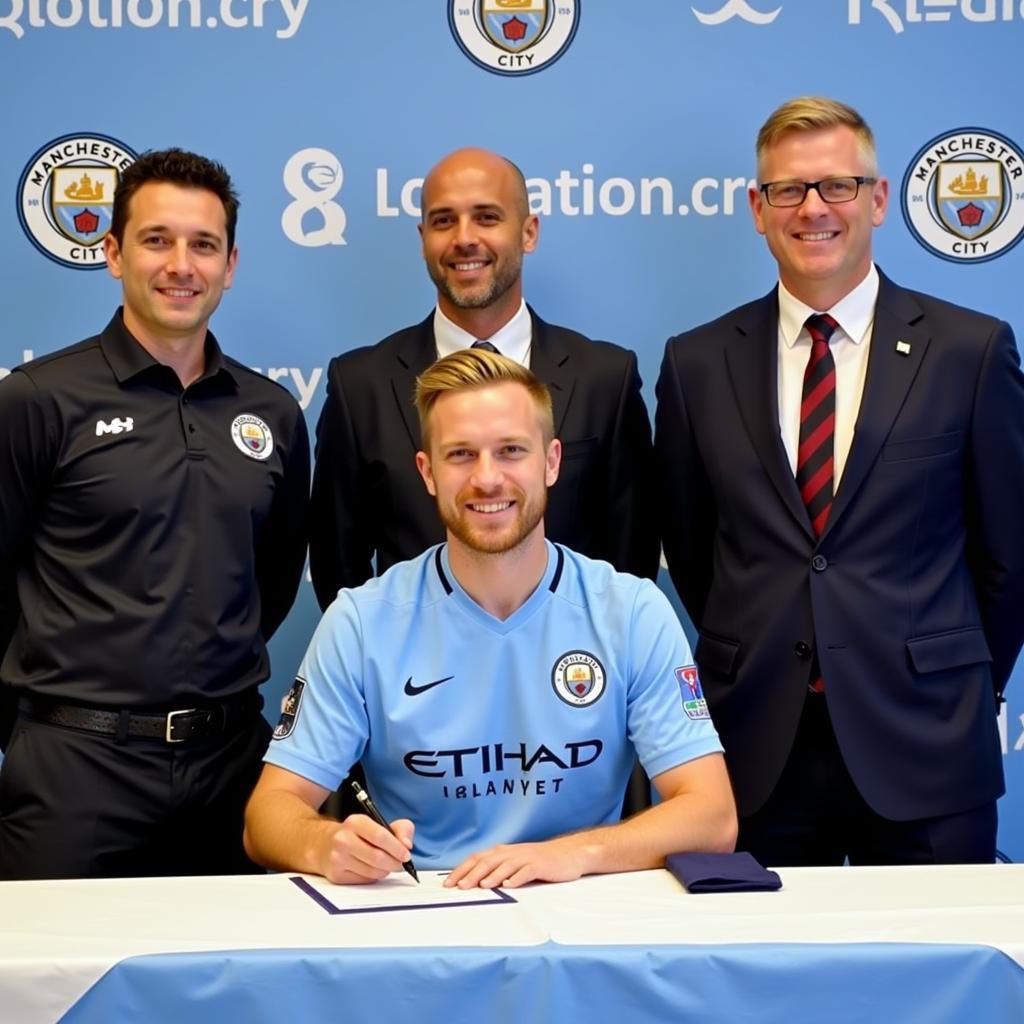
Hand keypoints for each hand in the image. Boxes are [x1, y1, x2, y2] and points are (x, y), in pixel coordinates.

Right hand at [318, 814, 414, 884]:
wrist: (324, 845)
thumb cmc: (357, 834)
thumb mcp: (378, 823)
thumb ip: (400, 828)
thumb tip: (407, 845)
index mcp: (355, 822)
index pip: (380, 836)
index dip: (397, 847)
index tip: (406, 855)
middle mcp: (343, 839)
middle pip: (377, 857)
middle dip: (394, 863)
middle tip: (401, 863)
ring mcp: (338, 859)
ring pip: (372, 872)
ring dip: (385, 871)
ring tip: (387, 865)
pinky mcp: (336, 875)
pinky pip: (364, 880)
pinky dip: (374, 877)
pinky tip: (372, 869)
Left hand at [444, 836, 590, 888]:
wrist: (568, 855)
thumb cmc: (538, 861)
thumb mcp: (515, 862)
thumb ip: (497, 869)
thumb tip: (473, 882)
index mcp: (503, 852)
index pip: (477, 858)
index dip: (462, 869)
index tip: (448, 883)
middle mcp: (512, 853)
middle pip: (487, 861)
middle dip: (472, 874)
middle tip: (459, 886)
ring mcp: (526, 858)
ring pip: (505, 865)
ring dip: (491, 876)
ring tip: (481, 886)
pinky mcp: (540, 865)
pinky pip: (526, 871)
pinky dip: (516, 878)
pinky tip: (508, 886)